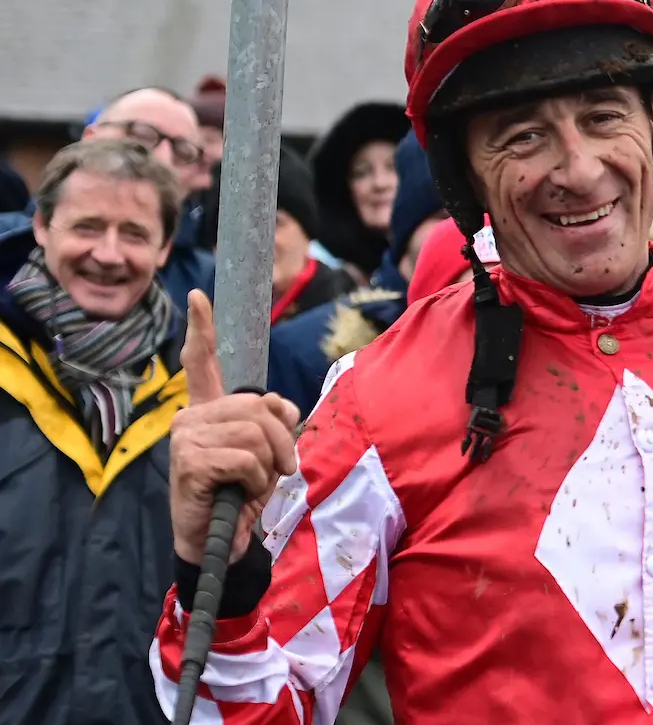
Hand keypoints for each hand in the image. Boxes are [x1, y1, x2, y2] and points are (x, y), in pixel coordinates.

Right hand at [171, 290, 298, 565]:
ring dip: (270, 464)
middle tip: (278, 469)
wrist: (217, 541)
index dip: (202, 329)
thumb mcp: (268, 452)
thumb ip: (274, 419)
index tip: (198, 296)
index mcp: (208, 410)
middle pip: (259, 406)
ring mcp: (186, 437)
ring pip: (256, 432)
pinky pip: (247, 458)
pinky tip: (237, 493)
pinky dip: (255, 481)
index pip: (202, 362)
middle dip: (281, 440)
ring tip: (253, 484)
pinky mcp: (189, 460)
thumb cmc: (241, 494)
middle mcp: (191, 416)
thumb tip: (277, 402)